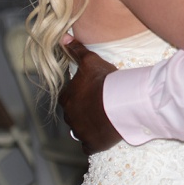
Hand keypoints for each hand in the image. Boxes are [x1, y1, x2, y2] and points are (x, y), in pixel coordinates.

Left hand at [57, 39, 122, 155]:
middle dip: (82, 112)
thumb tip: (63, 37)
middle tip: (97, 106)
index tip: (90, 93)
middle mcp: (69, 117)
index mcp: (67, 98)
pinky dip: (93, 143)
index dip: (78, 95)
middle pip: (73, 115)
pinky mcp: (92, 145)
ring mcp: (80, 133)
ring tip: (101, 120)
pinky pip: (88, 147)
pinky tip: (101, 136)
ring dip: (87, 127)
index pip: (67, 98)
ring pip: (79, 131)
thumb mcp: (90, 61)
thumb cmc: (104, 82)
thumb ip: (76, 50)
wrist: (121, 104)